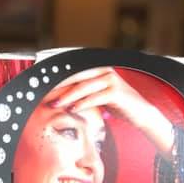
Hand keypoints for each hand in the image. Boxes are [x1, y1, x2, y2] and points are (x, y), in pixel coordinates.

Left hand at [43, 67, 173, 151]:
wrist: (140, 113)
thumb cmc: (117, 105)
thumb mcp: (98, 96)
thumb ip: (83, 92)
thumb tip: (60, 96)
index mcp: (98, 69)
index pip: (74, 71)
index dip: (58, 77)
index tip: (43, 85)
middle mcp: (104, 71)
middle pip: (76, 76)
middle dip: (59, 85)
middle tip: (44, 94)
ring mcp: (111, 80)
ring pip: (84, 87)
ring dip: (68, 96)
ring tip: (55, 104)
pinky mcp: (116, 92)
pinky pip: (95, 97)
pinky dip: (82, 104)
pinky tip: (72, 109)